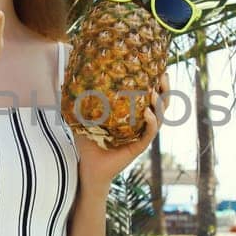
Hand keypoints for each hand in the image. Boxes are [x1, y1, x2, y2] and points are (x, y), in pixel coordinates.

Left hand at [77, 71, 167, 190]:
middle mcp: (142, 125)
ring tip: (154, 91)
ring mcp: (142, 136)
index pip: (150, 97)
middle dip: (166, 90)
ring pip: (160, 118)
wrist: (88, 167)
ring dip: (159, 104)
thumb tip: (69, 80)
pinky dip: (151, 122)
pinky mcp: (139, 148)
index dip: (157, 83)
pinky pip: (149, 134)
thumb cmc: (88, 143)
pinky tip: (147, 112)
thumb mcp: (84, 118)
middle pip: (162, 105)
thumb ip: (81, 101)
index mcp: (134, 116)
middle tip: (163, 75)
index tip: (158, 67)